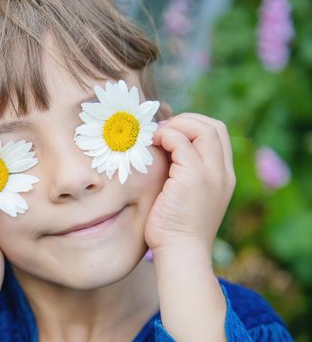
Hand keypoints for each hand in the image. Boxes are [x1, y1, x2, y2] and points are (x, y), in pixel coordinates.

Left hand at [144, 113, 235, 252]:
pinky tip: (151, 146)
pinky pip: (180, 141)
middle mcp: (222, 173)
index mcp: (223, 177)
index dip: (193, 126)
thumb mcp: (186, 197)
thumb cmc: (175, 229)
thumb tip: (165, 150)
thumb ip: (183, 173)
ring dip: (175, 126)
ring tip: (155, 138)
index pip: (218, 135)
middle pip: (214, 126)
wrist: (180, 254)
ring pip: (202, 128)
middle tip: (161, 132)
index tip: (169, 134)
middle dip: (185, 121)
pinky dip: (165, 136)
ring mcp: (211, 174)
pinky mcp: (193, 178)